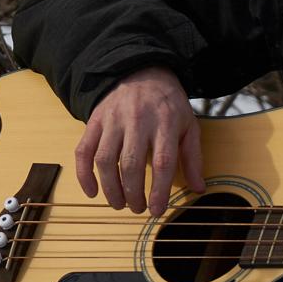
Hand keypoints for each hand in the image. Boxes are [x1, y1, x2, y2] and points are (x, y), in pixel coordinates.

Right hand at [74, 66, 204, 215]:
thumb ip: (193, 157)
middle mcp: (137, 121)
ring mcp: (113, 120)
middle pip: (131, 165)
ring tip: (119, 203)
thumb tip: (198, 189)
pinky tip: (92, 192)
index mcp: (165, 122)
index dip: (159, 190)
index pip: (162, 162)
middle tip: (137, 208)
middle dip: (133, 194)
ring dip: (111, 189)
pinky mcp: (94, 121)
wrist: (140, 71)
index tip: (156, 210)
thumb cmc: (167, 103)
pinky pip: (83, 151)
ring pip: (105, 160)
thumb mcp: (188, 125)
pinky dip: (84, 175)